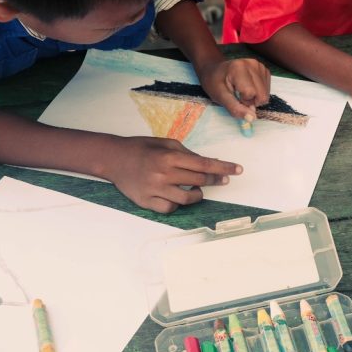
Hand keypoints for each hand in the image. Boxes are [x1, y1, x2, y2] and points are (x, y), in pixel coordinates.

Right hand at [104, 137, 241, 213]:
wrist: (113, 159)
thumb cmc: (142, 148)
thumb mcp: (165, 143)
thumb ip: (187, 153)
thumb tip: (207, 163)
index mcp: (169, 157)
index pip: (204, 164)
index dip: (223, 168)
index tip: (238, 170)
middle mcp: (163, 174)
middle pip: (199, 181)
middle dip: (215, 180)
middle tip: (223, 180)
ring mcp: (154, 189)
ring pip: (187, 199)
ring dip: (197, 195)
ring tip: (197, 190)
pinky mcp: (146, 202)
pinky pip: (170, 208)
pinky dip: (177, 203)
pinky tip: (176, 196)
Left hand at [196, 57, 270, 122]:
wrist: (215, 71)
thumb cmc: (214, 83)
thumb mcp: (220, 97)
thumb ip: (235, 108)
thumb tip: (251, 118)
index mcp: (239, 68)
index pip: (250, 93)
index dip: (243, 100)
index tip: (233, 95)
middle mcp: (253, 64)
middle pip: (262, 95)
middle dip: (251, 101)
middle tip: (238, 95)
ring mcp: (260, 66)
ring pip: (266, 94)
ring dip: (255, 97)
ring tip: (242, 91)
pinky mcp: (264, 70)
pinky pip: (267, 89)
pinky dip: (258, 93)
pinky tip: (248, 87)